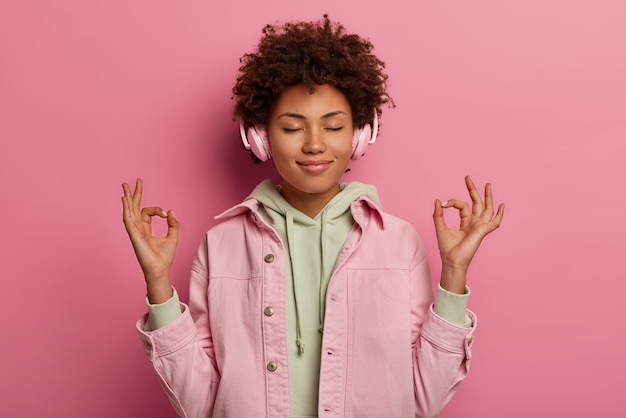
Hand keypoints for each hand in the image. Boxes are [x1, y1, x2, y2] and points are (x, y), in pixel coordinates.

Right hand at [122, 179, 178, 302]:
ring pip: (129, 211)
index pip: (147, 212)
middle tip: (133, 182)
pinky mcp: (134, 235)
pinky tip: (125, 200)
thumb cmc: (165, 257)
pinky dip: (126, 209)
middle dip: (133, 195)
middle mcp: (138, 229)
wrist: (161, 270)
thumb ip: (173, 223)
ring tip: (125, 186)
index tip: (165, 214)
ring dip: (127, 198)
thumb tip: (170, 210)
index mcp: (145, 229)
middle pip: (133, 208)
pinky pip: (128, 220)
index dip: (157, 209)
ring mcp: (134, 232)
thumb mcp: (173, 236)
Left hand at [433, 175, 503, 292]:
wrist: (451, 260)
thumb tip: (438, 200)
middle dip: (473, 190)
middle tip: (468, 177)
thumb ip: (439, 214)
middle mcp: (474, 223)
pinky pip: (494, 222)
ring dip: (487, 196)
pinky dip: (499, 214)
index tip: (444, 204)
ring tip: (487, 184)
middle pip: (476, 203)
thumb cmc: (447, 248)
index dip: (453, 202)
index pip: (462, 206)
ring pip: (486, 208)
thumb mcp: (440, 227)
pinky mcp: (483, 231)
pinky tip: (502, 205)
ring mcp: (480, 227)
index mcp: (466, 222)